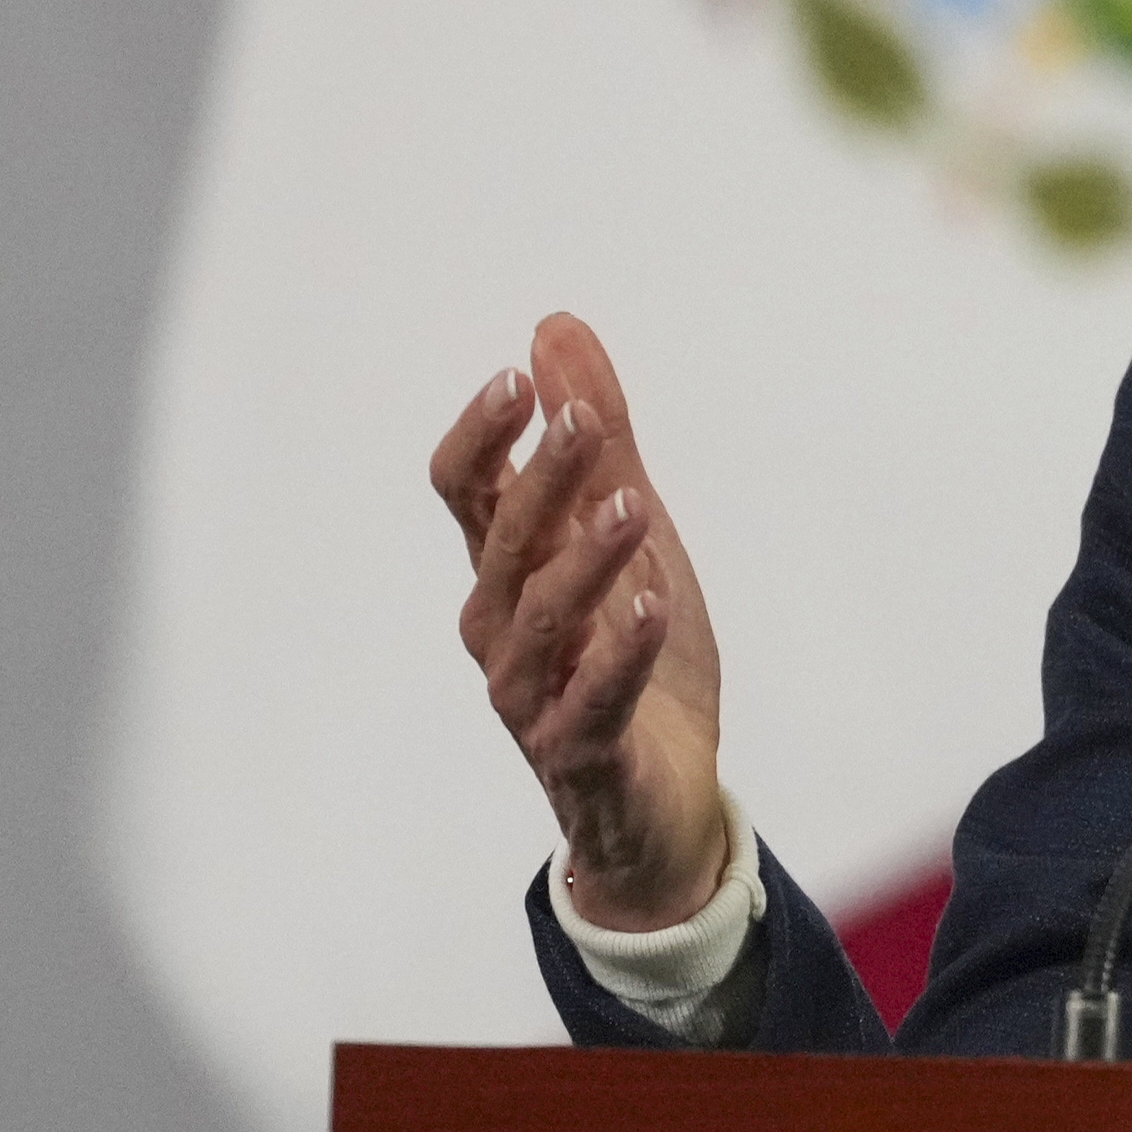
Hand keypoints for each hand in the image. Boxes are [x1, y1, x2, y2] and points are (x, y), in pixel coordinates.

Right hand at [432, 311, 729, 928]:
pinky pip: (592, 700)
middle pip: (504, 544)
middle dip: (543, 479)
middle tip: (584, 418)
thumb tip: (556, 330)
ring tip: (630, 503)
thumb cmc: (634, 659)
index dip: (482, 438)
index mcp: (507, 572)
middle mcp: (502, 631)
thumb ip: (598, 442)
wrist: (665, 802)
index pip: (466, 494)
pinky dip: (622, 652)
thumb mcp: (630, 536)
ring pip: (542, 619)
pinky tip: (656, 605)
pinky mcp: (579, 753)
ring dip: (584, 557)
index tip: (517, 378)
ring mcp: (532, 697)